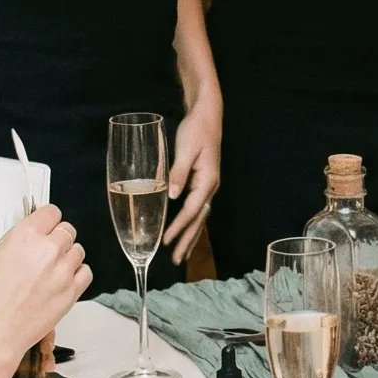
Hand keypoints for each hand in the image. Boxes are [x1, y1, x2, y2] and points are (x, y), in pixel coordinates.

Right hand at [0, 207, 90, 377]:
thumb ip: (17, 241)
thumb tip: (32, 233)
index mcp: (25, 236)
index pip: (51, 212)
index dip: (47, 220)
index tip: (45, 227)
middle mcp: (48, 249)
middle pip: (67, 230)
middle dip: (57, 239)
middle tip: (45, 253)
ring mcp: (63, 270)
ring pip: (78, 250)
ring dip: (67, 257)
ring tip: (50, 271)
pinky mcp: (72, 290)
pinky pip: (85, 272)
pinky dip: (76, 275)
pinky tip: (61, 282)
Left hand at [163, 95, 220, 264]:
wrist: (208, 116)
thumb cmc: (196, 131)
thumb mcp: (186, 150)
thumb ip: (178, 173)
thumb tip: (171, 196)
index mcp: (207, 180)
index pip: (192, 210)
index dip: (179, 227)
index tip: (166, 242)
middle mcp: (210, 186)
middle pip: (199, 219)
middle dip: (188, 240)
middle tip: (176, 260)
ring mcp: (208, 185)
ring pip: (200, 216)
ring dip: (190, 236)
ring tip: (182, 254)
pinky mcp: (203, 182)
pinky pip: (197, 208)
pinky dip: (191, 223)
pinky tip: (185, 231)